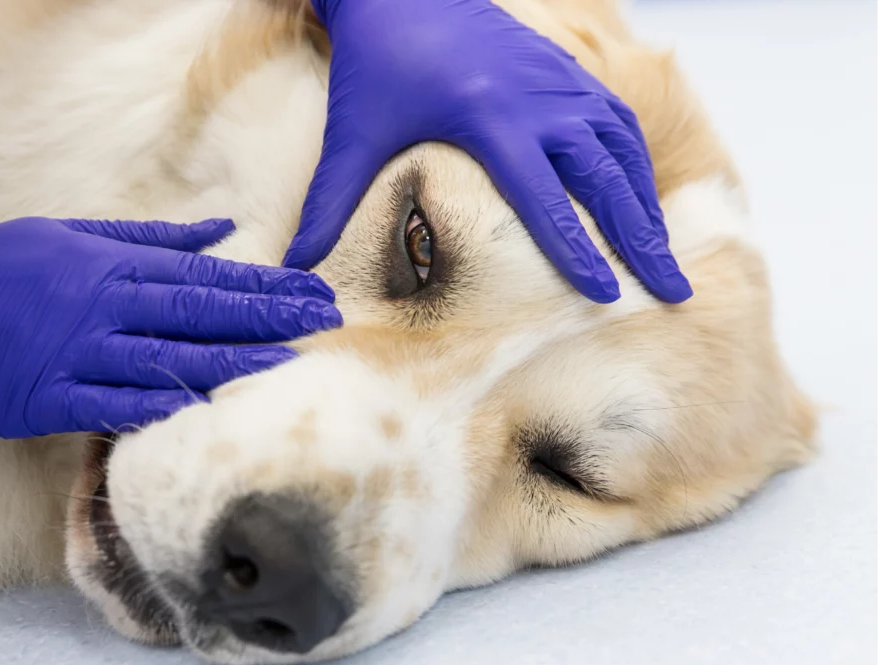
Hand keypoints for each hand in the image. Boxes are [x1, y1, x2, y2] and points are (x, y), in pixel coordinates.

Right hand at [0, 217, 340, 437]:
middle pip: (199, 312)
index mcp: (110, 264)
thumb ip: (148, 237)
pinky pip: (114, 406)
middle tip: (325, 322)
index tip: (314, 292)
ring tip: (288, 364)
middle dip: (268, 318)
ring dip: (232, 362)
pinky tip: (208, 410)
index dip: (264, 286)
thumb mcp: (69, 234)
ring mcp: (75, 353)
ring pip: (167, 360)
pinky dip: (161, 407)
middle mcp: (101, 305)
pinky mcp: (48, 398)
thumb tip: (219, 230)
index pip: (205, 277)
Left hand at [285, 0, 691, 303]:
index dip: (577, 250)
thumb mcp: (351, 136)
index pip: (544, 199)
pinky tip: (640, 195)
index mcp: (490, 118)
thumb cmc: (374, 63)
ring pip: (623, 147)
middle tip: (674, 290)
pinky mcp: (564, 69)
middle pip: (607, 177)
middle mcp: (539, 98)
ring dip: (649, 202)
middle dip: (642, 238)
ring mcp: (558, 79)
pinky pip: (615, 118)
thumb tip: (295, 268)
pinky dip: (636, 161)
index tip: (607, 296)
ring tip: (667, 255)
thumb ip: (328, 205)